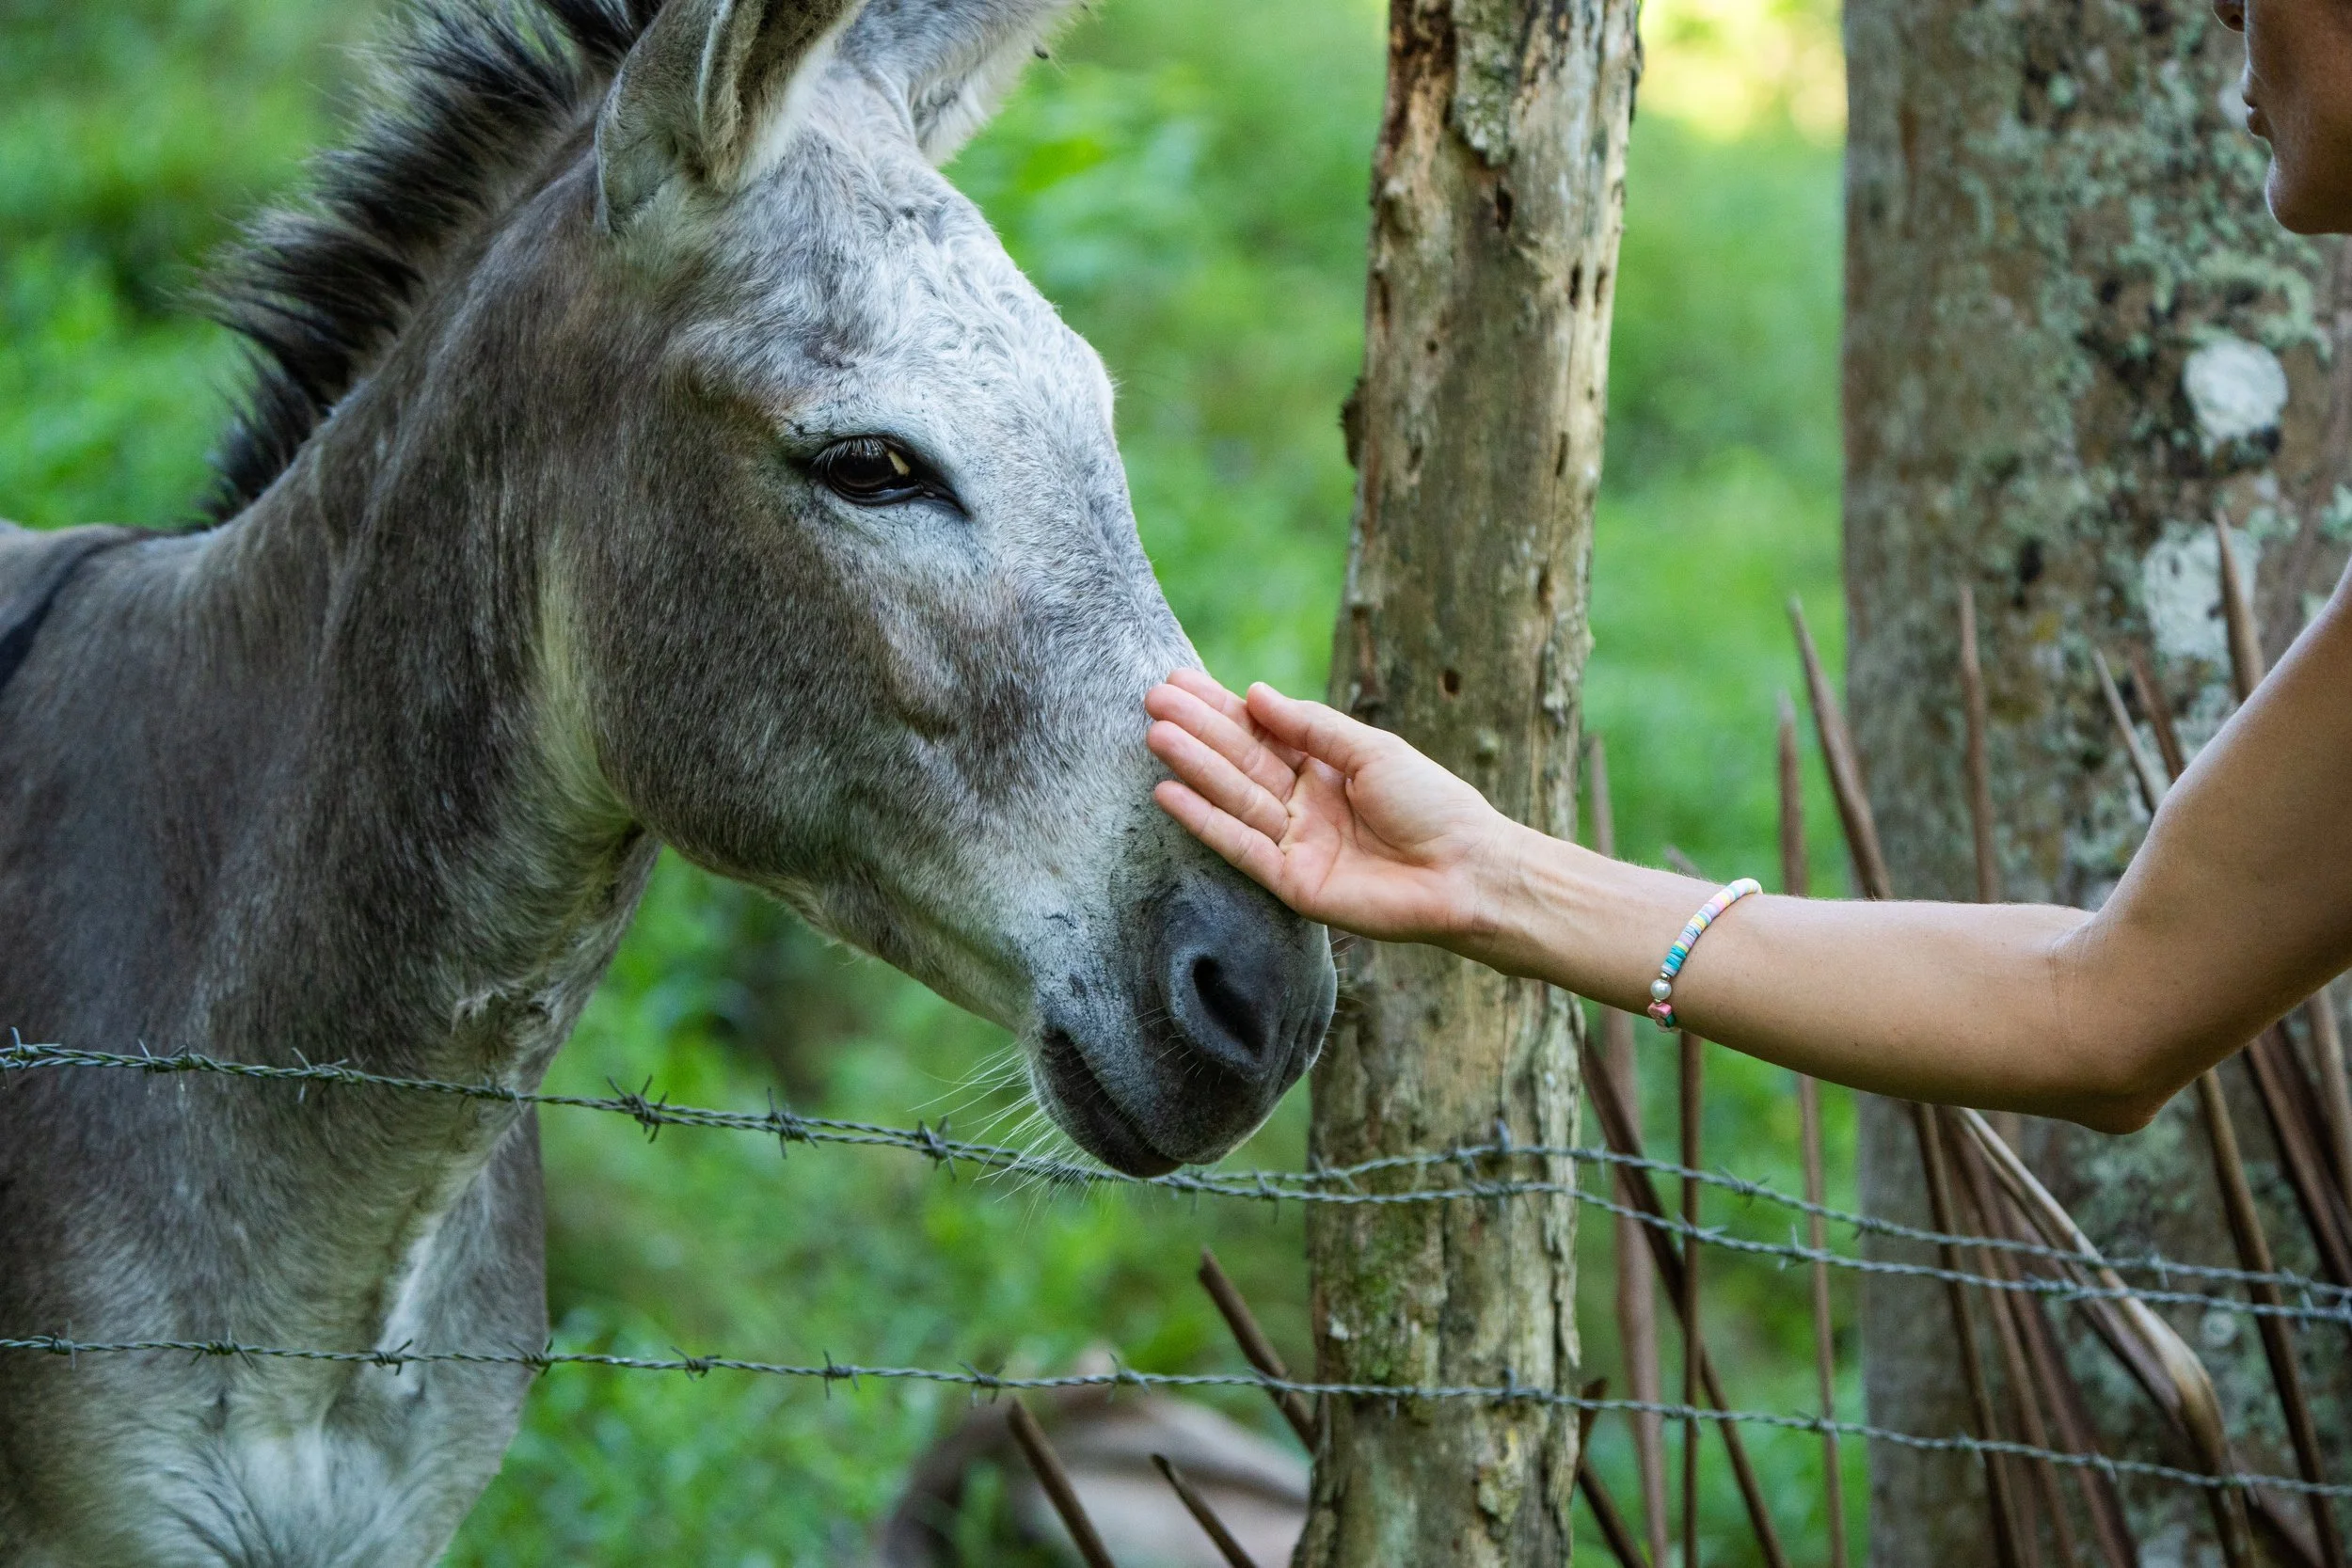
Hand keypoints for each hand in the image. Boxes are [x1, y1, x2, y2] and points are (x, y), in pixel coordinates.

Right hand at [1144, 670, 1518, 945]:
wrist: (1467, 871)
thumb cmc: (1433, 804)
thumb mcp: (1372, 750)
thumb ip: (1311, 726)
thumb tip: (1256, 693)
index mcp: (1326, 769)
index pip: (1262, 733)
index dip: (1221, 707)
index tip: (1179, 682)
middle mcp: (1303, 805)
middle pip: (1241, 761)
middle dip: (1198, 730)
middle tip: (1153, 700)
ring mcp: (1295, 844)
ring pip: (1234, 798)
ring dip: (1194, 767)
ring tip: (1155, 734)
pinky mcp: (1291, 882)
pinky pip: (1240, 846)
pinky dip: (1205, 821)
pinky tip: (1169, 793)